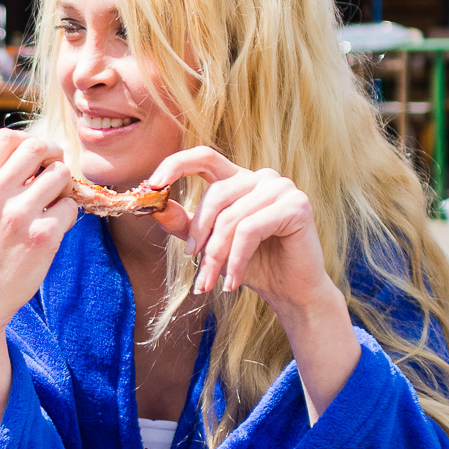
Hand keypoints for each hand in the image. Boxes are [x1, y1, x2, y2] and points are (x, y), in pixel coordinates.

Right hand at [0, 129, 76, 344]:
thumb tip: (33, 151)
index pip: (7, 137)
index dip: (27, 141)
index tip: (34, 158)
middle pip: (37, 147)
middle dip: (52, 156)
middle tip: (53, 173)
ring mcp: (18, 215)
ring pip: (60, 174)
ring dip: (62, 186)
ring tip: (51, 204)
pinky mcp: (42, 237)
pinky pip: (70, 207)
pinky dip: (66, 215)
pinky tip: (51, 228)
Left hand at [147, 147, 338, 316]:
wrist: (290, 291)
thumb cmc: (252, 264)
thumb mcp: (210, 243)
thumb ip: (185, 223)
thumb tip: (154, 207)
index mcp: (239, 179)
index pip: (203, 156)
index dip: (175, 165)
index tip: (151, 186)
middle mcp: (261, 177)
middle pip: (215, 194)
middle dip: (198, 234)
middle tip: (192, 262)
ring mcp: (281, 188)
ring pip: (231, 217)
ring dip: (216, 255)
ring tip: (210, 281)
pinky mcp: (297, 206)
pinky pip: (250, 230)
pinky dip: (236, 259)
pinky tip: (233, 282)